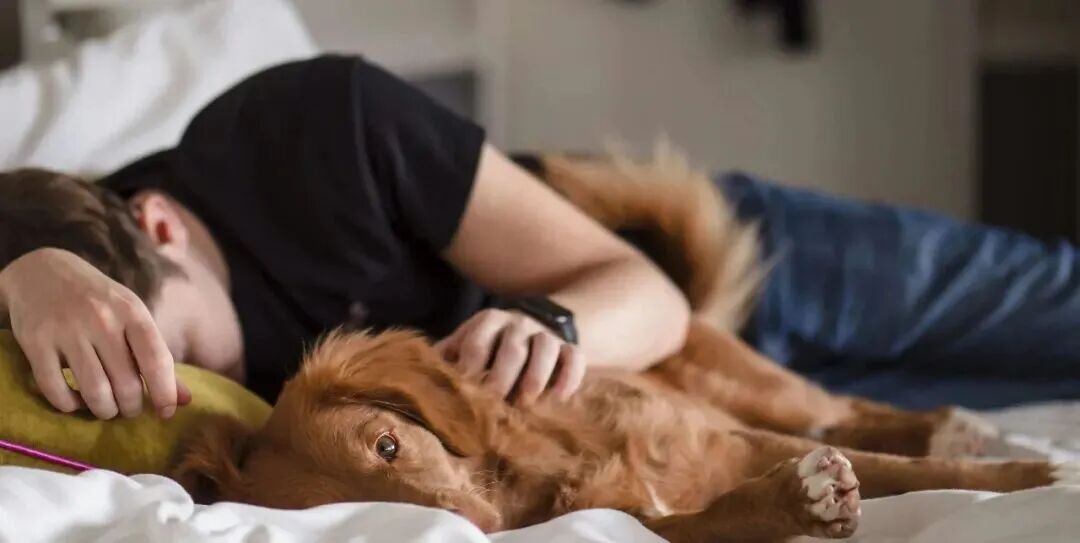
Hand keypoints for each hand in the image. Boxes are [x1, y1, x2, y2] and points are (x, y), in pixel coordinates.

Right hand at [0, 248, 190, 418]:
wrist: (43, 271)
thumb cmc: (100, 301)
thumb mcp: (133, 318)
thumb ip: (156, 357)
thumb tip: (184, 401)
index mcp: (132, 312)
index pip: (156, 360)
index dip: (165, 392)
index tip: (166, 412)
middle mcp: (101, 319)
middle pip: (126, 384)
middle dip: (131, 407)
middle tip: (129, 408)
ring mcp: (67, 330)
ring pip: (94, 391)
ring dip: (104, 410)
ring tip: (107, 408)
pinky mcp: (36, 342)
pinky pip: (55, 389)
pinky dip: (68, 405)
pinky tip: (75, 400)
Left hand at [435, 308, 585, 403]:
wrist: (536, 327)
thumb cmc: (491, 346)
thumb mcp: (467, 343)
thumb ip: (447, 357)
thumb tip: (419, 380)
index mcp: (488, 321)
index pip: (477, 342)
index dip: (470, 368)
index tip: (463, 393)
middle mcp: (519, 323)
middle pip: (512, 348)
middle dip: (502, 376)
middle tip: (493, 403)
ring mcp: (546, 334)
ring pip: (546, 348)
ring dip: (535, 376)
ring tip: (526, 402)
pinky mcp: (570, 347)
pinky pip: (574, 358)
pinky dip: (568, 378)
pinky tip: (558, 399)